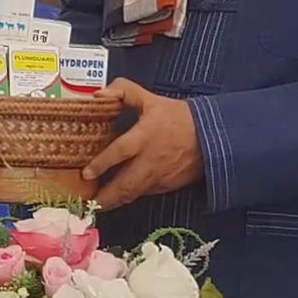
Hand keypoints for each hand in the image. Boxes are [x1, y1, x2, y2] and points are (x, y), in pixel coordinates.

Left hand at [81, 79, 202, 211]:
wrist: (212, 136)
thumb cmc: (178, 117)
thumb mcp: (151, 99)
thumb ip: (123, 91)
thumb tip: (98, 94)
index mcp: (145, 136)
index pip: (120, 152)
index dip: (102, 163)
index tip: (86, 173)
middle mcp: (150, 160)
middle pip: (125, 185)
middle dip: (105, 197)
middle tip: (87, 204)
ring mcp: (159, 176)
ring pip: (133, 195)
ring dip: (114, 202)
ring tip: (97, 206)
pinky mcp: (166, 186)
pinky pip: (144, 193)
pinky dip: (130, 197)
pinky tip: (118, 198)